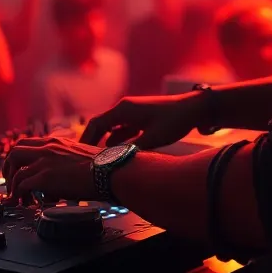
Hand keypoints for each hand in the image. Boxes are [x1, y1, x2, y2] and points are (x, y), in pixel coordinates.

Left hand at [2, 137, 101, 203]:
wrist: (111, 170)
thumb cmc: (104, 165)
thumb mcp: (81, 154)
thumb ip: (67, 160)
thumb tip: (64, 175)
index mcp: (56, 141)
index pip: (27, 144)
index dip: (18, 157)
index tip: (18, 169)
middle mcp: (47, 148)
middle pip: (14, 152)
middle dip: (8, 169)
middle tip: (11, 183)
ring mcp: (44, 162)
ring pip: (16, 171)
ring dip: (14, 187)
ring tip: (18, 199)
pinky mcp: (45, 177)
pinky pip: (23, 185)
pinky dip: (19, 195)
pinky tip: (24, 202)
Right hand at [80, 92, 206, 149]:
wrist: (193, 109)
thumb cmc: (174, 121)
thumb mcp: (153, 139)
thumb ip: (132, 150)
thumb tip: (115, 163)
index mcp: (123, 110)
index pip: (96, 124)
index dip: (85, 140)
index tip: (78, 155)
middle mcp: (124, 109)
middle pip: (100, 126)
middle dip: (91, 142)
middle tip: (83, 160)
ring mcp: (132, 113)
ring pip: (111, 130)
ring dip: (104, 143)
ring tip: (97, 160)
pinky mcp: (140, 119)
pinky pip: (122, 130)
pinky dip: (116, 141)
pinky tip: (115, 154)